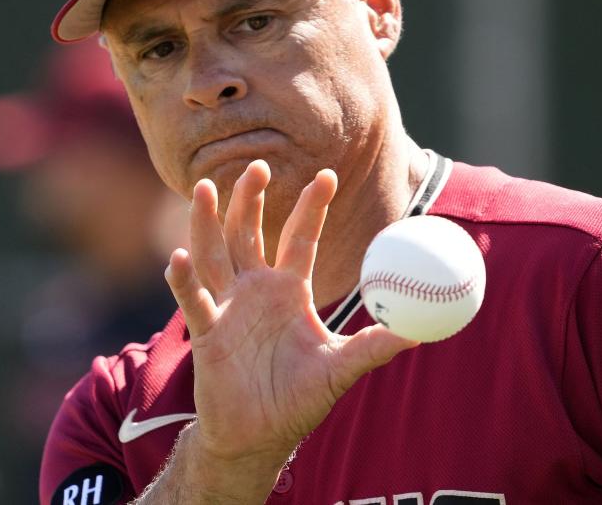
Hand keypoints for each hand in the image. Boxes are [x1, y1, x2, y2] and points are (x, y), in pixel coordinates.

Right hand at [165, 159, 417, 470]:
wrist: (259, 436)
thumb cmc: (299, 397)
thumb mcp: (341, 368)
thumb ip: (375, 346)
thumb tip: (422, 333)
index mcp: (289, 289)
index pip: (300, 237)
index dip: (312, 206)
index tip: (329, 174)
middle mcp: (255, 289)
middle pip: (249, 232)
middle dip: (252, 199)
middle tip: (259, 165)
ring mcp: (228, 307)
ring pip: (214, 254)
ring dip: (207, 222)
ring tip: (206, 188)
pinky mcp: (206, 332)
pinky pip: (193, 301)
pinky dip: (185, 280)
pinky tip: (179, 257)